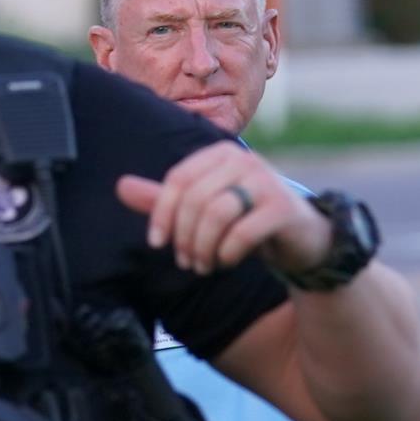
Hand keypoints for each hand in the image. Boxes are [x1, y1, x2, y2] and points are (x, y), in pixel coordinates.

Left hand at [116, 142, 328, 279]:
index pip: (178, 179)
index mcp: (220, 154)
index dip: (161, 214)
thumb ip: (163, 198)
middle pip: (195, 198)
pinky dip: (226, 254)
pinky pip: (242, 233)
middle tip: (185, 262)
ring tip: (202, 266)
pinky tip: (225, 262)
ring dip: (202, 248)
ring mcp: (267, 181)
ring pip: (216, 214)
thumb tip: (119, 186)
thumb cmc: (244, 220)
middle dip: (183, 236)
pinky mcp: (283, 208)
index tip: (156, 244)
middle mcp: (244, 160)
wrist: (300, 238)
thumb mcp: (201, 208)